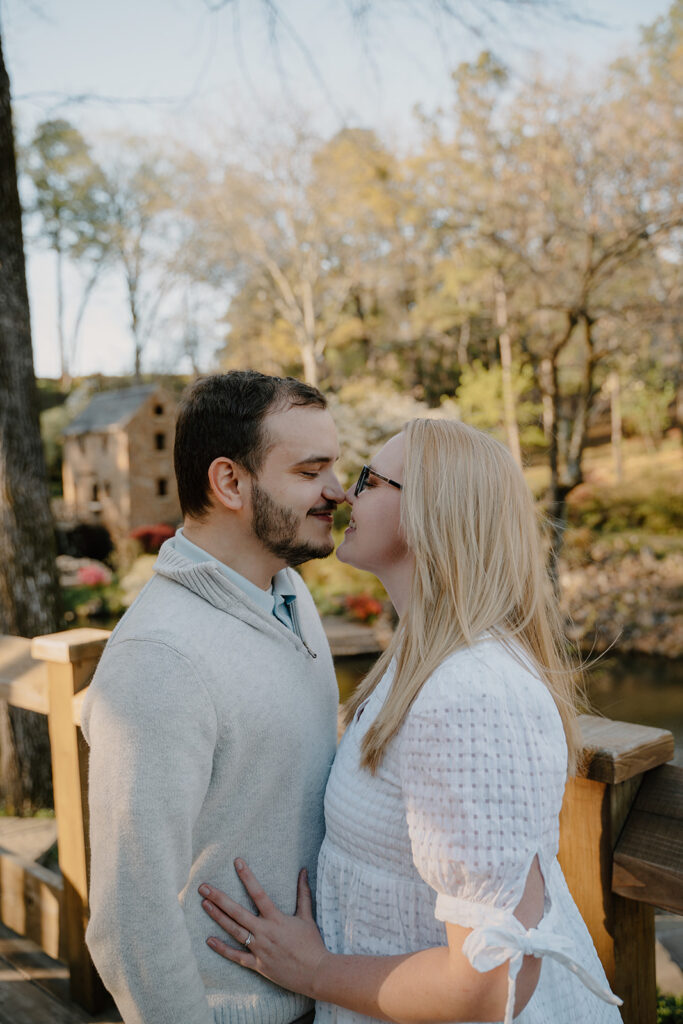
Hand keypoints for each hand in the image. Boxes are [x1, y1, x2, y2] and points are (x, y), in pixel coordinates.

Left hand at [199, 860, 329, 997]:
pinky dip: (222, 949)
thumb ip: (303, 893)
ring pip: (234, 931)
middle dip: (219, 898)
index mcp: (276, 919)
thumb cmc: (312, 944)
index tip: (237, 862)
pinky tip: (209, 940)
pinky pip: (236, 956)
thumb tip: (304, 871)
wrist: (316, 973)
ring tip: (204, 904)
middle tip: (203, 887)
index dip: (247, 876)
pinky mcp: (257, 964)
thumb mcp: (307, 916)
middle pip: (237, 912)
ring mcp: (259, 949)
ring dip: (217, 917)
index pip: (258, 893)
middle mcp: (264, 932)